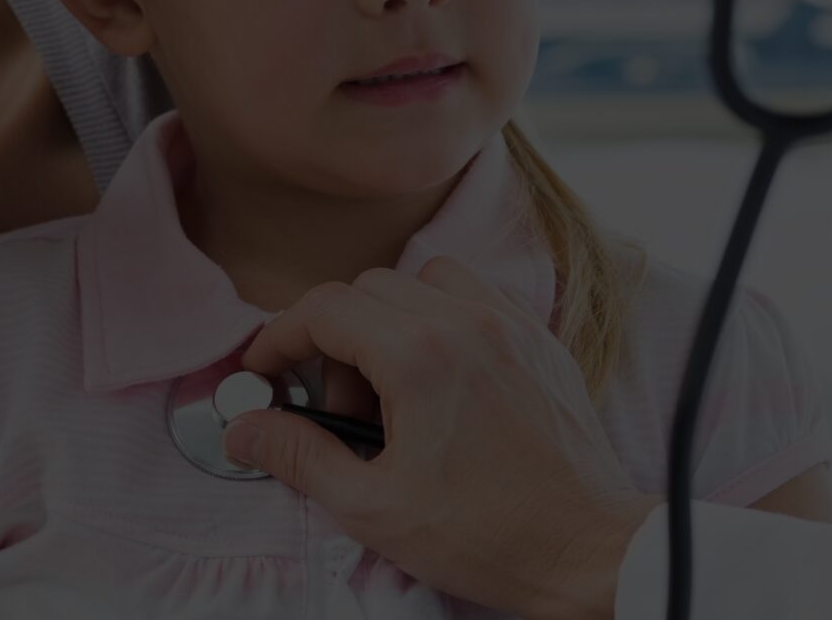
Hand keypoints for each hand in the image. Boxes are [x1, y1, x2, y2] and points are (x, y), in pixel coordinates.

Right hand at [224, 257, 660, 619]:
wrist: (586, 550)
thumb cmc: (489, 536)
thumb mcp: (372, 508)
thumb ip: (299, 457)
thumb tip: (245, 429)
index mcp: (419, 356)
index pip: (324, 309)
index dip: (279, 338)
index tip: (265, 373)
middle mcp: (466, 321)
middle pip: (368, 289)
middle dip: (334, 341)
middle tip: (339, 414)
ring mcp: (510, 325)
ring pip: (424, 281)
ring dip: (391, 321)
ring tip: (393, 394)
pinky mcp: (539, 340)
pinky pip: (476, 296)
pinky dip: (444, 321)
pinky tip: (442, 383)